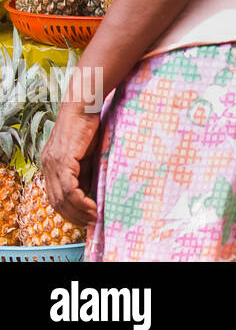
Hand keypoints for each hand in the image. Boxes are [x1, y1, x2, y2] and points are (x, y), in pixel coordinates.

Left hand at [43, 102, 99, 227]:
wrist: (83, 105)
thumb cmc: (88, 124)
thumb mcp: (86, 153)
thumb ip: (86, 170)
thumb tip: (90, 189)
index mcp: (51, 165)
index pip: (55, 196)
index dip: (69, 210)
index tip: (84, 218)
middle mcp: (48, 166)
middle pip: (56, 201)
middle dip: (74, 216)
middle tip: (90, 224)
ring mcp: (53, 164)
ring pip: (62, 198)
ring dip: (79, 212)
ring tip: (94, 218)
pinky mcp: (63, 161)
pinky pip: (70, 189)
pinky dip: (81, 201)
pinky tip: (93, 207)